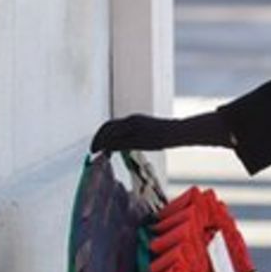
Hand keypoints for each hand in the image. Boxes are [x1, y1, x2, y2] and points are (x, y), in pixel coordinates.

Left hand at [91, 109, 230, 153]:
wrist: (179, 131)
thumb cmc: (166, 135)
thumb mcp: (146, 137)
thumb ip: (131, 140)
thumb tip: (116, 147)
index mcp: (133, 120)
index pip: (111, 125)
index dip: (101, 134)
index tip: (96, 145)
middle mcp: (131, 120)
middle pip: (108, 126)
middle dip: (97, 138)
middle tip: (92, 150)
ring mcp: (135, 125)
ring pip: (112, 131)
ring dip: (101, 141)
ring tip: (95, 152)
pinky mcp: (139, 132)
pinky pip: (121, 138)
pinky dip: (111, 144)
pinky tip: (106, 151)